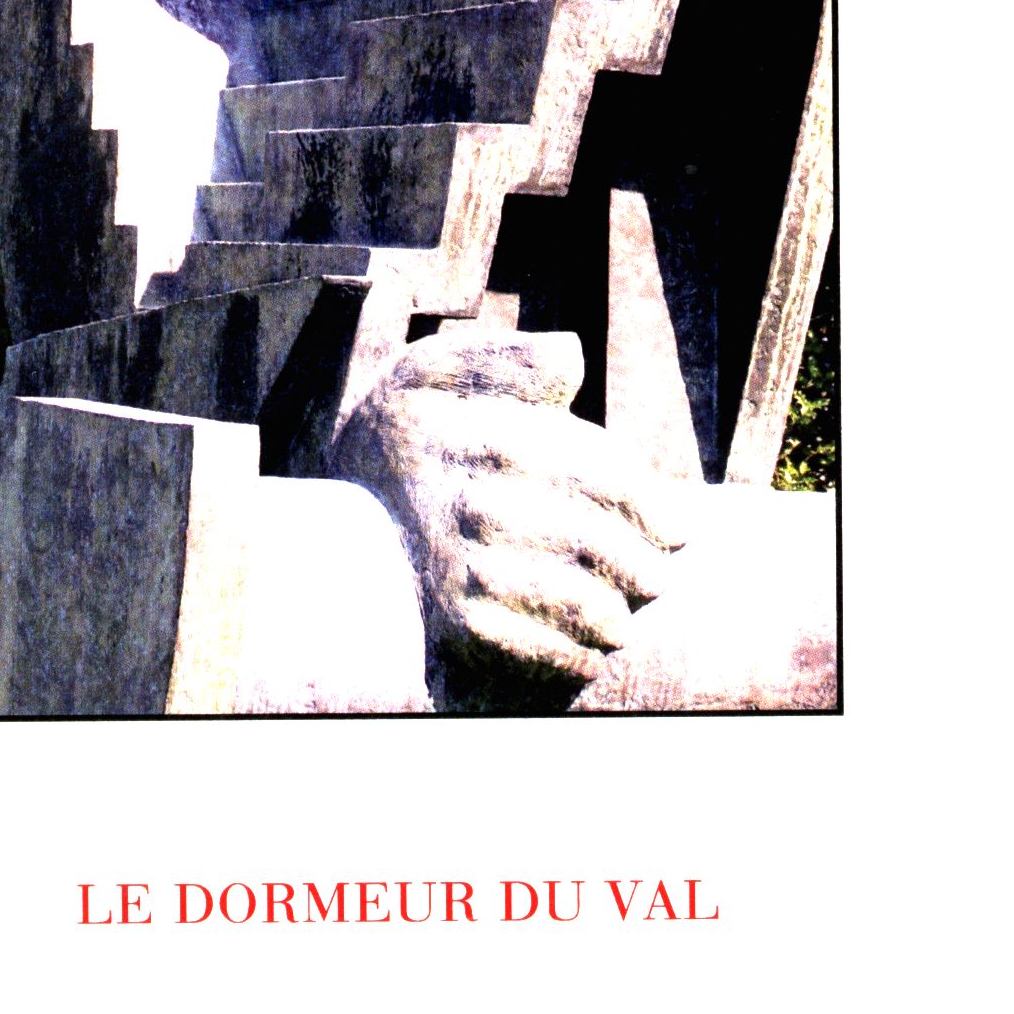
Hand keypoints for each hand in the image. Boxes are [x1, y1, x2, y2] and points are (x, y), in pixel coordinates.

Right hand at [333, 327, 684, 700]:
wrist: (336, 507)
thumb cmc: (412, 427)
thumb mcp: (440, 369)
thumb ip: (509, 358)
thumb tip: (572, 355)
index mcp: (496, 439)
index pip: (604, 473)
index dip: (651, 502)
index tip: (677, 527)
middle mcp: (482, 505)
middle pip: (598, 540)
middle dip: (642, 564)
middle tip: (660, 580)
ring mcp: (468, 568)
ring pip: (576, 600)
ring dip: (614, 616)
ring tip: (626, 621)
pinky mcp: (457, 621)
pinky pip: (537, 649)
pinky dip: (574, 658)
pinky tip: (590, 654)